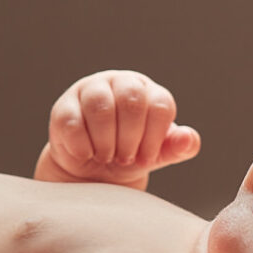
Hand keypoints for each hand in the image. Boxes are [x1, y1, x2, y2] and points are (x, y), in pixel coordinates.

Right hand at [34, 70, 200, 189]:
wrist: (92, 170)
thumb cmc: (130, 155)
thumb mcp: (157, 154)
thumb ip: (178, 147)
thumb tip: (189, 139)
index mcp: (148, 91)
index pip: (160, 105)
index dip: (155, 136)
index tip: (147, 158)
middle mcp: (121, 82)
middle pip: (131, 100)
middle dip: (130, 137)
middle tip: (126, 158)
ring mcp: (90, 90)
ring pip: (100, 106)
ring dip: (106, 140)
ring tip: (107, 156)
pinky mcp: (64, 106)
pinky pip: (72, 121)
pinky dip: (82, 144)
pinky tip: (87, 154)